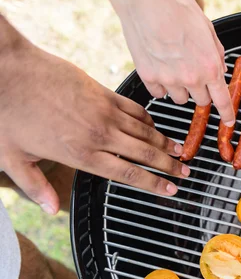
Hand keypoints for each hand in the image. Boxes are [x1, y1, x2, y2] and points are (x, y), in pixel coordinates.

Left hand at [0, 23, 188, 214]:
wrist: (8, 69)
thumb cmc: (7, 112)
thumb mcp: (13, 158)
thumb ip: (35, 186)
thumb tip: (50, 209)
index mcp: (81, 154)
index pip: (128, 174)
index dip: (153, 184)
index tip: (170, 189)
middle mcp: (99, 134)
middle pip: (145, 154)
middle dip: (169, 166)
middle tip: (185, 172)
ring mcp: (104, 111)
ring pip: (145, 131)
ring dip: (165, 142)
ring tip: (180, 151)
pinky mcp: (103, 92)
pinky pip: (134, 108)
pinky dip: (149, 119)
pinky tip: (156, 126)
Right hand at [96, 0, 233, 125]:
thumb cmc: (177, 8)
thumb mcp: (208, 29)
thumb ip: (216, 54)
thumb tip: (221, 70)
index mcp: (209, 66)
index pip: (222, 100)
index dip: (227, 114)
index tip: (229, 122)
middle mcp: (190, 77)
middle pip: (201, 101)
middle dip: (202, 91)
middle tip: (195, 74)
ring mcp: (168, 79)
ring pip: (180, 98)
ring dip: (181, 88)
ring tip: (175, 66)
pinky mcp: (148, 76)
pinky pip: (159, 93)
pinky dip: (161, 85)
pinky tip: (160, 67)